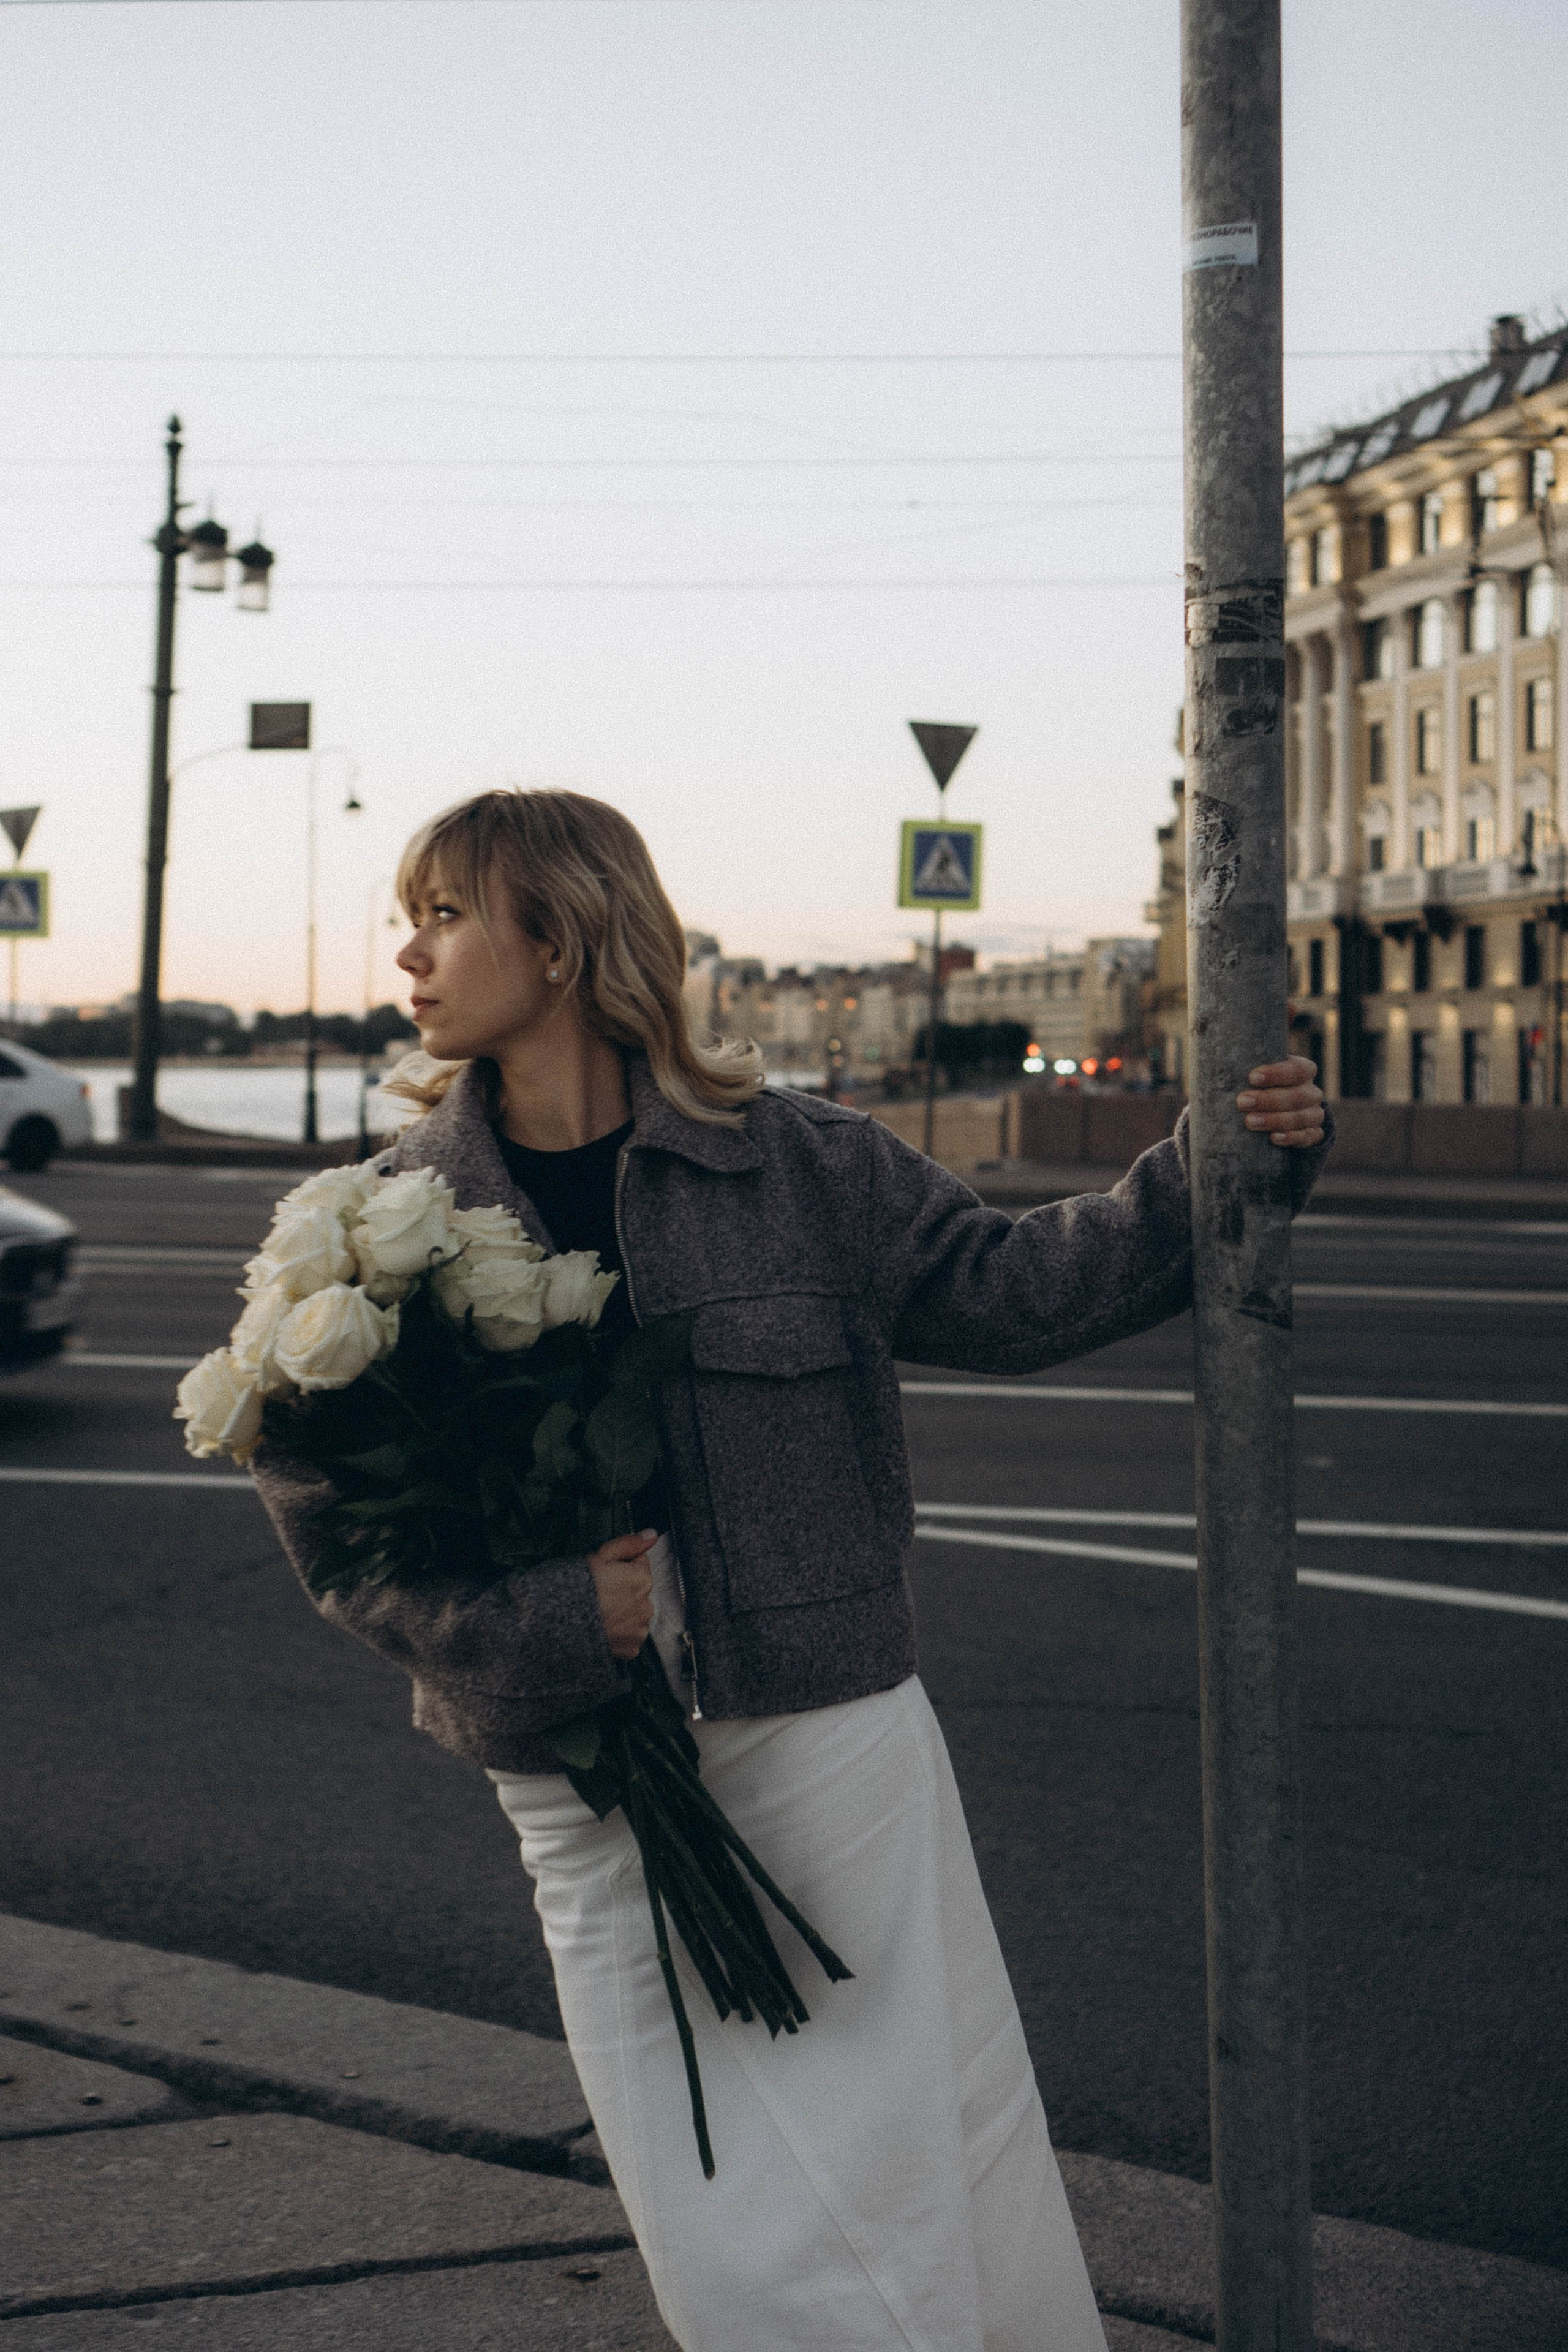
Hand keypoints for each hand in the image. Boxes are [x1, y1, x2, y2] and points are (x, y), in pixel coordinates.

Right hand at [589, 1528, 657, 1659]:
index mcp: (641, 1579)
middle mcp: (646, 1605)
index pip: (640, 1564)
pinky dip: (621, 1633)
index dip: (622, 1566)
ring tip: (601, 1612)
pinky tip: (604, 1627)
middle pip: (640, 1591)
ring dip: (624, 1612)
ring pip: (636, 1614)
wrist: (559, 1626)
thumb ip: (629, 1545)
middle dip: (625, 1589)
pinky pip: (630, 1636)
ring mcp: (639, 1629)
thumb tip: (652, 1535)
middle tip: (601, 1593)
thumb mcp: (600, 1557)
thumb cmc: (577, 1590)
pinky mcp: (631, 1648)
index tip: (607, 1572)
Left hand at [1236, 1055, 1324, 1147]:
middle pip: (1298, 1096)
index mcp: (1302, 1071)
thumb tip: (1218, 1065)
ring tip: (1250, 1122)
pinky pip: (1307, 1137)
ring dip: (1275, 1120)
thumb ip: (1243, 1068)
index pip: (1297, 1069)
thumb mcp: (1254, 1075)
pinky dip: (1291, 1138)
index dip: (1277, 1073)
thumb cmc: (1257, 1087)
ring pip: (1302, 1118)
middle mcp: (1311, 1092)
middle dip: (1268, 1100)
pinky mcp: (1313, 1134)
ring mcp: (1314, 1114)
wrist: (1272, 1112)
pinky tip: (1274, 1138)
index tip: (1252, 1077)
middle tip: (1242, 1102)